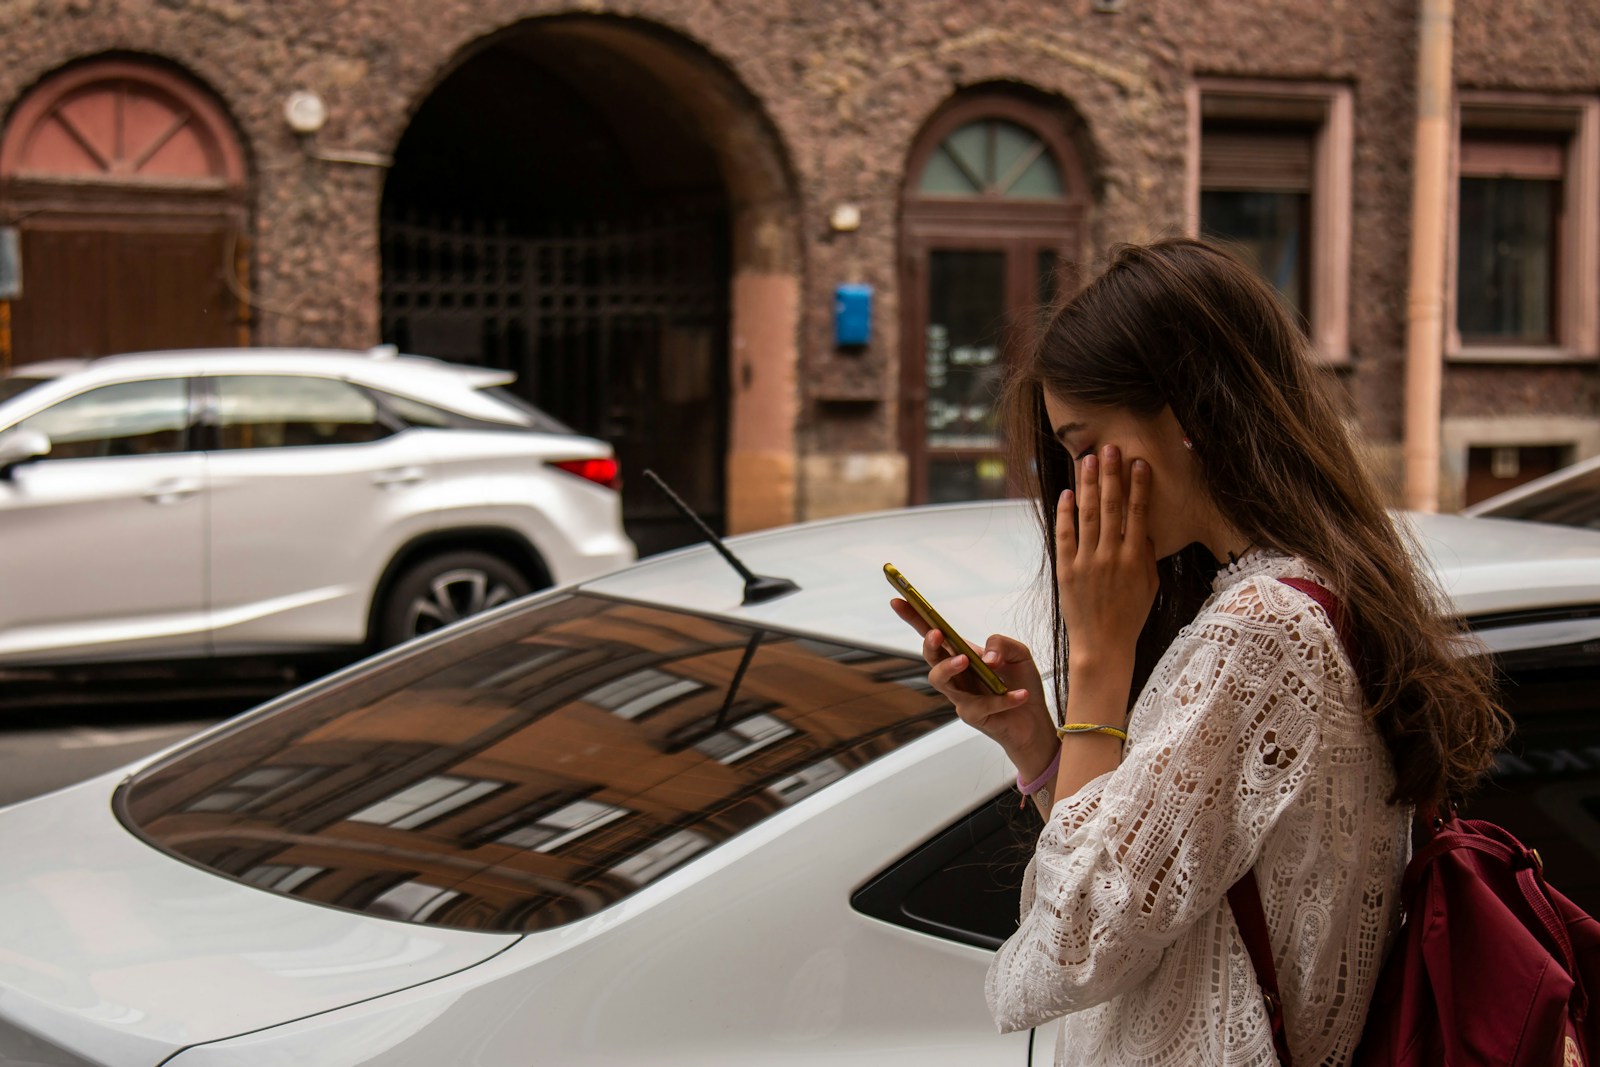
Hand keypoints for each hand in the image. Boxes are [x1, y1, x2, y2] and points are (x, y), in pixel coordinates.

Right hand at [889, 599, 1055, 776]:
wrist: (1035, 720)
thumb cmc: (1021, 682)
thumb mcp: (1019, 653)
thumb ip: (1002, 643)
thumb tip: (986, 657)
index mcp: (962, 652)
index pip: (932, 631)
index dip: (913, 617)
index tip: (897, 600)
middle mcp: (956, 673)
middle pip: (930, 656)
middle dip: (929, 644)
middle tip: (936, 634)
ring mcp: (961, 695)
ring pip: (940, 681)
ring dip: (949, 668)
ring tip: (967, 660)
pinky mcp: (973, 716)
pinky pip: (982, 705)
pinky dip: (1003, 699)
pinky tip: (1020, 694)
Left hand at [1057, 444, 1157, 693]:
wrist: (1102, 645)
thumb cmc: (1130, 615)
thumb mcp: (1150, 585)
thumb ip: (1148, 554)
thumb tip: (1145, 527)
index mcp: (1136, 558)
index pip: (1138, 513)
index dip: (1138, 485)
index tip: (1138, 462)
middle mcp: (1111, 556)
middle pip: (1112, 506)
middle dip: (1111, 474)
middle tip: (1110, 447)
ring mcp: (1087, 562)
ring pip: (1088, 515)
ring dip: (1088, 485)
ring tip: (1088, 460)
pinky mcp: (1066, 570)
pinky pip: (1065, 535)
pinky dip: (1065, 513)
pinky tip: (1067, 493)